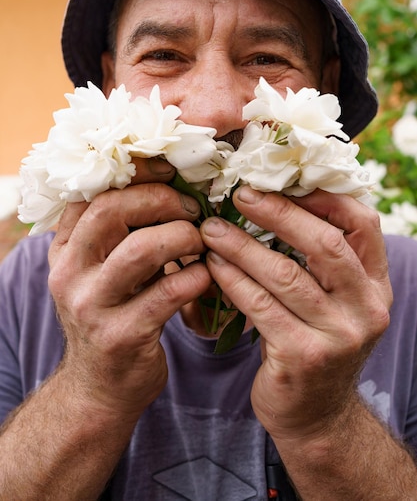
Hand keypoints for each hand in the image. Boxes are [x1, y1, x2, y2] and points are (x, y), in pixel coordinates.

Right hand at [48, 158, 210, 418]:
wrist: (99, 389)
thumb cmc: (111, 316)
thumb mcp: (100, 272)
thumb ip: (119, 234)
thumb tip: (169, 187)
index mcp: (65, 249)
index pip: (91, 193)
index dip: (134, 174)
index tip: (170, 169)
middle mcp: (69, 273)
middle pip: (112, 210)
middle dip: (161, 199)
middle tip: (191, 207)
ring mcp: (91, 306)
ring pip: (140, 249)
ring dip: (182, 237)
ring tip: (200, 241)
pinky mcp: (121, 336)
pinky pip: (166, 293)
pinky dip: (195, 277)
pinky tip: (206, 276)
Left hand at [200, 186, 391, 440]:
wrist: (315, 415)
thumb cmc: (315, 343)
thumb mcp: (334, 302)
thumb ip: (320, 261)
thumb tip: (274, 202)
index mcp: (375, 284)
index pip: (363, 223)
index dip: (323, 197)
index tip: (282, 182)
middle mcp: (366, 307)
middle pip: (325, 243)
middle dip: (278, 212)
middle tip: (240, 194)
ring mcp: (338, 334)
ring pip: (286, 273)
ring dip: (242, 245)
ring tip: (211, 228)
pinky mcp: (303, 356)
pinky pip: (261, 305)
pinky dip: (233, 280)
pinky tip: (213, 265)